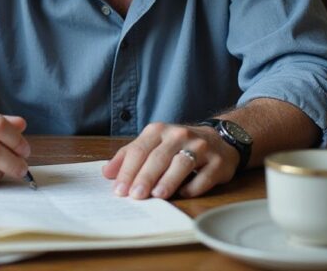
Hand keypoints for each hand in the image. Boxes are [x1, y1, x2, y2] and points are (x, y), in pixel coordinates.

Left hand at [101, 122, 238, 198]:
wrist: (219, 139)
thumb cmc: (178, 145)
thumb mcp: (152, 144)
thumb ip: (129, 156)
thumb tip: (107, 173)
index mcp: (159, 130)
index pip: (139, 150)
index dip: (128, 170)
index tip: (119, 190)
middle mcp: (179, 135)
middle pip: (158, 157)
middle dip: (145, 177)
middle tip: (134, 195)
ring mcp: (201, 147)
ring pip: (182, 163)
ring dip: (168, 180)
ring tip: (157, 195)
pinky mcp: (218, 162)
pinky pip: (204, 176)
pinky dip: (193, 186)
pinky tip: (183, 194)